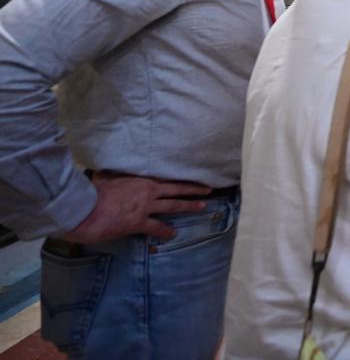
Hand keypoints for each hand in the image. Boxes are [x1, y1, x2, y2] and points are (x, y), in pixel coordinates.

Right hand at [63, 172, 211, 243]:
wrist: (84, 209)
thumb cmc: (91, 192)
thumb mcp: (103, 179)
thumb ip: (110, 176)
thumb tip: (105, 172)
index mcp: (140, 180)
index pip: (166, 179)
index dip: (181, 179)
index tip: (193, 178)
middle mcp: (147, 192)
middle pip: (176, 190)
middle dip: (194, 190)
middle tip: (209, 189)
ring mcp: (144, 207)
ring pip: (173, 206)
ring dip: (189, 206)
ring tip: (202, 207)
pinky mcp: (137, 223)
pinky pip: (156, 227)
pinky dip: (165, 231)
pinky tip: (172, 234)